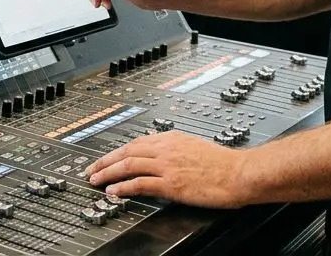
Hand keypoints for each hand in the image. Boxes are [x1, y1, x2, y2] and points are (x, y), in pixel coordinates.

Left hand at [85, 132, 252, 208]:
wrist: (239, 173)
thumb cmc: (224, 164)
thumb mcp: (195, 146)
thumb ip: (176, 148)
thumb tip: (163, 155)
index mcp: (172, 138)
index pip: (136, 142)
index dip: (117, 151)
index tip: (106, 158)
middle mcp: (167, 148)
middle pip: (127, 151)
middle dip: (106, 161)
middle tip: (91, 170)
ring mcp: (168, 165)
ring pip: (129, 165)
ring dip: (109, 173)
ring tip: (96, 181)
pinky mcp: (172, 184)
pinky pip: (141, 184)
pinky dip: (124, 187)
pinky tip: (114, 192)